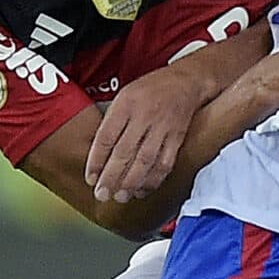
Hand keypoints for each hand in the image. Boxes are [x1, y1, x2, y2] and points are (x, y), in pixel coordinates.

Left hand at [87, 58, 219, 203]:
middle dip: (111, 177)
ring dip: (131, 182)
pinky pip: (164, 163)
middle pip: (124, 152)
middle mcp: (144, 116)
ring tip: (121, 196)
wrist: (187, 82)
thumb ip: (113, 122)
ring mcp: (162, 128)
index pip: (106, 137)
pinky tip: (142, 190)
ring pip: (145, 161)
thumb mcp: (125, 96)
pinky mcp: (177, 139)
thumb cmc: (152, 89)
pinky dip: (153, 180)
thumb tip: (99, 155)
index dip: (96, 161)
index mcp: (126, 104)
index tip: (91, 178)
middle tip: (102, 194)